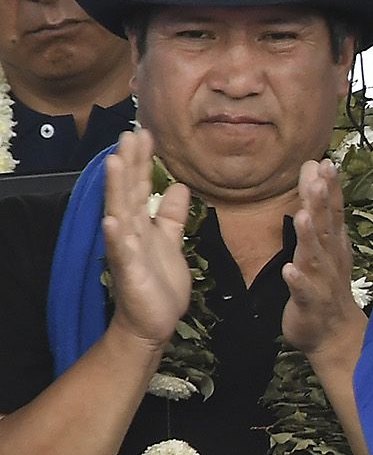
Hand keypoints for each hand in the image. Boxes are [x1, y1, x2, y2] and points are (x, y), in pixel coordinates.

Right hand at [101, 129, 191, 350]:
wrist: (153, 322)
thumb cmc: (159, 282)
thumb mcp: (171, 242)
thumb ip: (171, 215)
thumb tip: (178, 186)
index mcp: (141, 223)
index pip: (141, 185)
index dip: (143, 160)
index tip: (146, 132)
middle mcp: (130, 231)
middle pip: (128, 191)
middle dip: (129, 162)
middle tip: (130, 132)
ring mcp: (126, 250)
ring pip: (120, 213)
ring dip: (117, 188)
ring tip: (115, 162)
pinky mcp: (128, 271)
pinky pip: (121, 251)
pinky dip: (116, 235)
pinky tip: (112, 219)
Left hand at [283, 160, 366, 359]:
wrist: (334, 334)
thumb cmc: (325, 285)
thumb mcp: (323, 244)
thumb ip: (318, 209)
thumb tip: (314, 172)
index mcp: (333, 244)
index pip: (333, 212)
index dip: (330, 188)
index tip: (325, 163)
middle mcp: (331, 258)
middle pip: (325, 227)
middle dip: (322, 203)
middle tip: (319, 178)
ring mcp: (322, 281)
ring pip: (315, 256)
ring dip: (309, 237)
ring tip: (303, 216)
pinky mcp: (309, 303)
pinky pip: (303, 291)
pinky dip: (298, 280)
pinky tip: (290, 270)